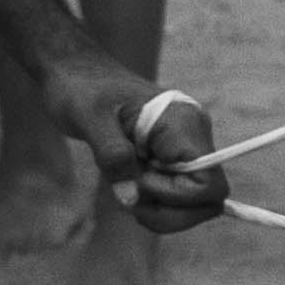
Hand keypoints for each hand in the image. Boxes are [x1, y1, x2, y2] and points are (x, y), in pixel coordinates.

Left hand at [45, 51, 226, 232]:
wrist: (75, 72)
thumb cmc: (81, 87)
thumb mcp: (89, 118)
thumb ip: (112, 155)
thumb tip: (132, 198)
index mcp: (183, 123)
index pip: (209, 184)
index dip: (174, 197)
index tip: (136, 178)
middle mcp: (194, 137)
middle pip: (208, 201)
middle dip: (167, 212)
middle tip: (127, 193)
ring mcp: (185, 149)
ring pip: (194, 205)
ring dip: (158, 211)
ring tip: (124, 189)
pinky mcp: (172, 158)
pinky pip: (177, 197)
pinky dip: (154, 204)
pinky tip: (128, 186)